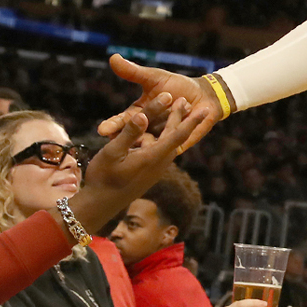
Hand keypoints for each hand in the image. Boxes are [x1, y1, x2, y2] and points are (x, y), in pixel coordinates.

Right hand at [68, 93, 207, 232]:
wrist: (100, 206)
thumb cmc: (102, 178)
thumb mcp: (112, 153)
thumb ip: (128, 134)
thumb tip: (142, 115)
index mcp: (152, 157)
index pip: (177, 135)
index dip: (192, 121)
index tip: (206, 109)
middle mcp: (158, 163)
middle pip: (175, 136)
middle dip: (182, 118)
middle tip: (186, 100)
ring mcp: (155, 169)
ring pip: (168, 143)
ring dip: (172, 126)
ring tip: (176, 109)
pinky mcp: (150, 173)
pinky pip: (161, 151)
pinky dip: (163, 137)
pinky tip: (160, 132)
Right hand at [97, 54, 221, 151]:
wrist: (205, 96)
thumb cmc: (178, 86)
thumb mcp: (154, 78)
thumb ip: (134, 72)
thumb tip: (113, 57)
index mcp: (139, 114)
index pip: (123, 120)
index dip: (113, 125)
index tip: (101, 130)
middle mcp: (148, 128)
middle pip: (136, 133)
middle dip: (125, 137)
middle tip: (114, 141)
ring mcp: (162, 138)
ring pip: (152, 142)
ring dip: (145, 142)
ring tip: (138, 145)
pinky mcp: (178, 143)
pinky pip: (172, 144)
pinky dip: (168, 144)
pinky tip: (163, 146)